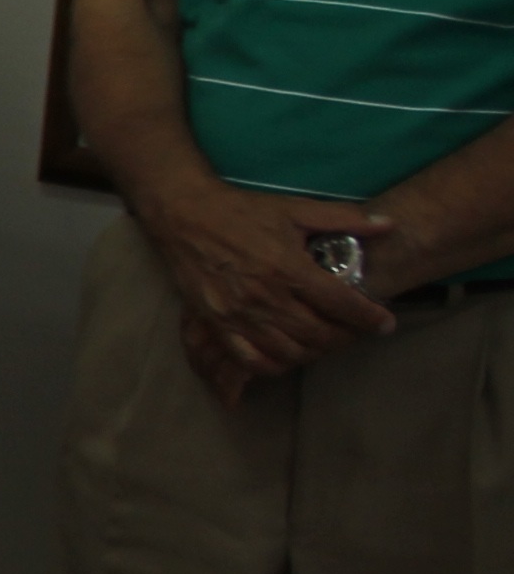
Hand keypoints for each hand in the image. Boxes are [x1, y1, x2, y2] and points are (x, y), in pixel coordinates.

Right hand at [134, 182, 390, 387]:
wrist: (184, 215)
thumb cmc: (241, 211)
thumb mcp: (295, 208)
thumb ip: (344, 218)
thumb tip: (388, 224)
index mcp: (289, 268)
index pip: (342, 304)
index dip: (370, 317)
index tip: (386, 323)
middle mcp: (266, 298)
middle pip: (319, 335)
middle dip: (346, 338)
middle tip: (357, 332)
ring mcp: (239, 315)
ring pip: (290, 352)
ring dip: (315, 352)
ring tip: (325, 341)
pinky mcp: (217, 324)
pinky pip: (251, 360)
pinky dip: (275, 365)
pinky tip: (287, 355)